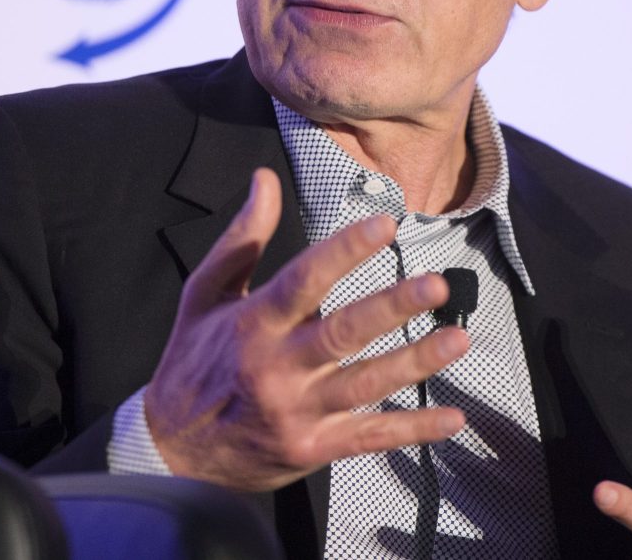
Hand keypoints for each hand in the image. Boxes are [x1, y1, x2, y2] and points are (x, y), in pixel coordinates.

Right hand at [143, 167, 468, 490]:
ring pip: (366, 385)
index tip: (385, 224)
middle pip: (342, 334)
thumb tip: (265, 179)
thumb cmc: (192, 363)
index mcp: (253, 324)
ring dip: (415, 363)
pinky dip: (413, 430)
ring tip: (458, 339)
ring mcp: (298, 413)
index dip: (345, 250)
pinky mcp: (314, 449)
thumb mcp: (204, 294)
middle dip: (392, 307)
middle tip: (435, 285)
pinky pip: (370, 438)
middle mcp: (277, 368)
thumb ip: (242, 237)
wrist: (174, 453)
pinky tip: (451, 418)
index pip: (304, 281)